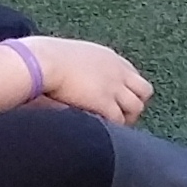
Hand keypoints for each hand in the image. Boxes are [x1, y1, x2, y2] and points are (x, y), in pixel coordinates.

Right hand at [16, 35, 150, 122]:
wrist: (42, 62)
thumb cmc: (46, 58)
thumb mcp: (73, 56)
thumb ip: (82, 67)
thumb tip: (73, 77)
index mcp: (110, 58)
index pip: (133, 75)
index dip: (128, 91)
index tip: (118, 102)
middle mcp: (117, 71)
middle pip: (144, 91)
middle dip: (135, 105)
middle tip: (121, 117)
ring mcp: (113, 87)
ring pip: (136, 107)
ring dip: (127, 119)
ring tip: (113, 129)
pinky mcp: (104, 102)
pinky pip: (119, 120)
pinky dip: (113, 127)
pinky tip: (102, 130)